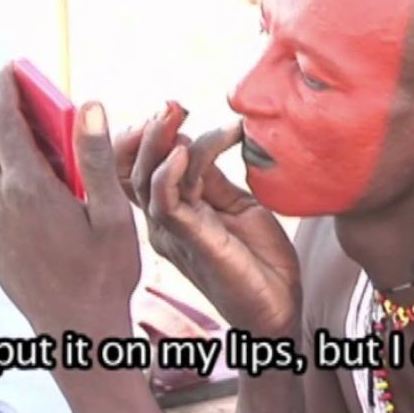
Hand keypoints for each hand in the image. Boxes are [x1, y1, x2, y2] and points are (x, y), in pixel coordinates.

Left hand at [0, 65, 139, 336]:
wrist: (76, 331)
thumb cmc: (103, 273)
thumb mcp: (112, 213)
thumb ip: (95, 156)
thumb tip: (89, 105)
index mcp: (28, 188)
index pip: (1, 118)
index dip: (4, 85)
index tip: (13, 67)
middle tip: (34, 105)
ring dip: (0, 142)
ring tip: (42, 147)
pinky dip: (1, 172)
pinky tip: (36, 187)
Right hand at [114, 111, 300, 337]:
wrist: (280, 306)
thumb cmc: (260, 260)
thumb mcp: (237, 206)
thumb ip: (214, 178)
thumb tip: (197, 140)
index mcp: (174, 212)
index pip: (139, 170)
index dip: (144, 137)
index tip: (171, 109)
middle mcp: (164, 223)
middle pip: (133, 170)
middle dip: (148, 131)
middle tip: (172, 106)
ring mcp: (173, 234)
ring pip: (145, 181)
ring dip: (159, 142)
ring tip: (175, 114)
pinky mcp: (191, 244)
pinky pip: (167, 205)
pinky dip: (171, 175)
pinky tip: (185, 152)